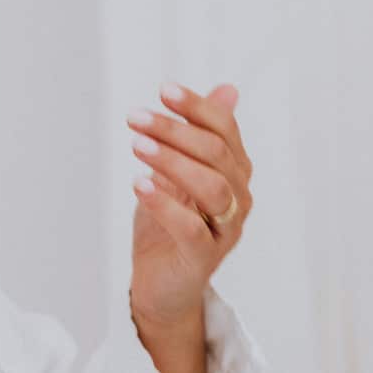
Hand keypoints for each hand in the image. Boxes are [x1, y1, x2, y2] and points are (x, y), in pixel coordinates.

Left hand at [125, 82, 253, 358]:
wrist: (161, 283)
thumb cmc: (170, 223)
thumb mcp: (179, 171)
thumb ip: (200, 133)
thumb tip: (229, 89)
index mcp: (234, 172)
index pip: (224, 130)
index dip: (196, 107)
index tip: (163, 90)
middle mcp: (238, 198)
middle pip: (216, 154)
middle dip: (174, 130)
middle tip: (135, 117)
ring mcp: (225, 229)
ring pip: (211, 187)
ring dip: (172, 161)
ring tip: (137, 145)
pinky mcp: (204, 258)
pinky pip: (192, 228)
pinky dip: (165, 204)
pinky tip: (139, 184)